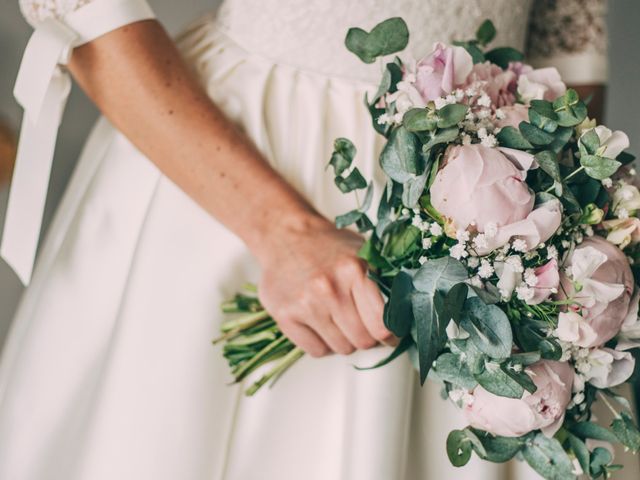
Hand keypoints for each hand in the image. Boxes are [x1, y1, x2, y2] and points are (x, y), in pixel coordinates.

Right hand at [254, 214, 391, 356]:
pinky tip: (321, 325)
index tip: (391, 335)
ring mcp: (305, 304)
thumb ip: (385, 278)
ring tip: (339, 320)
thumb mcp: (362, 251)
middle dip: (368, 337)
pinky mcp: (285, 315)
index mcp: (354, 271)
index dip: (391, 335)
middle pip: (363, 340)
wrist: (284, 234)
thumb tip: (409, 312)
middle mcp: (330, 289)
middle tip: (363, 326)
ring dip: (345, 340)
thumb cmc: (327, 245)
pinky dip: (323, 344)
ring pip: (341, 348)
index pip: (382, 324)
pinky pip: (317, 350)